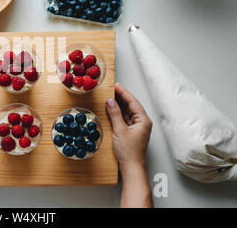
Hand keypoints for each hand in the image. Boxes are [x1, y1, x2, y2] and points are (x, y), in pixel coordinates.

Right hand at [106, 83, 153, 207]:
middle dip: (121, 97)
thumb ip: (115, 114)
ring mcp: (137, 128)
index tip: (116, 85)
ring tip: (109, 97)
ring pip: (127, 112)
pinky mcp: (131, 132)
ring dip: (119, 105)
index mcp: (144, 120)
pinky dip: (118, 114)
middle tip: (111, 89)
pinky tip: (111, 110)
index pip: (133, 102)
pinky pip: (125, 119)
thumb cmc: (129, 152)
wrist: (132, 168)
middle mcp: (142, 123)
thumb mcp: (119, 130)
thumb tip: (111, 102)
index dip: (123, 92)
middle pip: (131, 106)